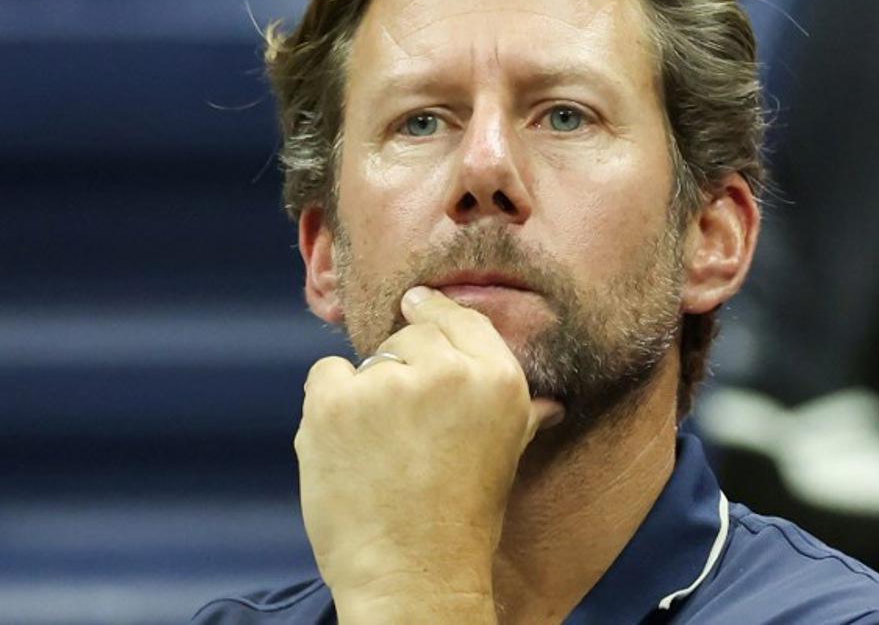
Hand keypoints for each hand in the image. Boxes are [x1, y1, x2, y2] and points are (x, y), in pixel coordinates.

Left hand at [294, 285, 563, 621]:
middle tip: (405, 428)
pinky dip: (329, 402)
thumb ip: (522, 416)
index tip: (417, 302)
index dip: (435, 309)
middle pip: (411, 336)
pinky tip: (347, 444)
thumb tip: (552, 402)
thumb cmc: (461, 522)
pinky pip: (326, 373)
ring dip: (367, 392)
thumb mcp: (505, 458)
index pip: (461, 319)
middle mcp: (446, 372)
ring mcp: (386, 383)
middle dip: (403, 369)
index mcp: (497, 380)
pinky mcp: (335, 400)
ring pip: (369, 359)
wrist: (412, 575)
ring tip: (378, 449)